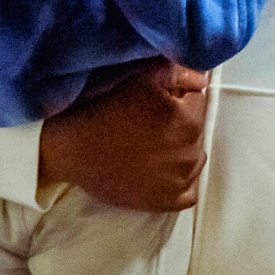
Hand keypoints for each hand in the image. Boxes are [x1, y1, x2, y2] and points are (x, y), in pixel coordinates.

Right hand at [38, 60, 208, 210]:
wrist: (72, 148)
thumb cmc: (104, 108)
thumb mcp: (141, 78)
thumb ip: (178, 72)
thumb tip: (202, 77)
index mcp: (187, 120)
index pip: (198, 100)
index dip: (179, 95)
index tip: (158, 98)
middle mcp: (190, 152)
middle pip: (197, 129)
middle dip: (181, 121)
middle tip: (150, 120)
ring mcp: (180, 180)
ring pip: (195, 158)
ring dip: (181, 149)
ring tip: (151, 143)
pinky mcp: (168, 201)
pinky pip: (190, 191)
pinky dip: (181, 180)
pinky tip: (160, 169)